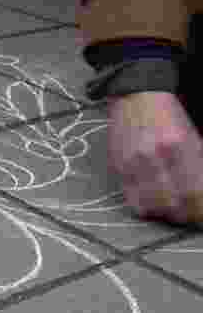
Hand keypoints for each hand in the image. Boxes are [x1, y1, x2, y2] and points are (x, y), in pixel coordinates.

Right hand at [108, 91, 202, 224]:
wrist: (137, 97)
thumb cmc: (168, 117)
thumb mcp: (192, 138)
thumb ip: (196, 167)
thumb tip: (199, 196)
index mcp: (179, 146)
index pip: (194, 193)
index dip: (199, 210)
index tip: (201, 214)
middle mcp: (153, 156)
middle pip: (172, 204)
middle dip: (183, 213)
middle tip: (188, 212)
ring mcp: (132, 163)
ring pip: (150, 206)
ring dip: (163, 212)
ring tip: (171, 207)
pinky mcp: (118, 167)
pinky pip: (132, 199)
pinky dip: (145, 205)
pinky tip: (152, 200)